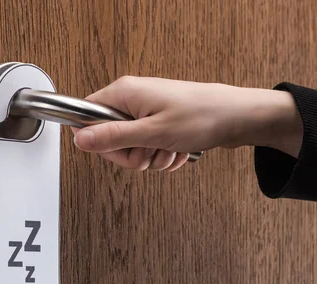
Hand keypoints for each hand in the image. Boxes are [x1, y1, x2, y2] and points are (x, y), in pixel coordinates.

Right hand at [71, 76, 302, 170]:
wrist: (236, 116)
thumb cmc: (200, 116)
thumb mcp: (152, 132)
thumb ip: (114, 137)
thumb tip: (80, 139)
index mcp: (124, 93)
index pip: (88, 118)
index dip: (100, 142)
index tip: (122, 149)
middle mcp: (133, 100)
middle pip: (111, 139)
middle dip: (132, 155)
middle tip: (151, 151)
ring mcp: (148, 112)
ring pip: (133, 148)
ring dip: (152, 157)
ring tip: (170, 148)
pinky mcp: (161, 123)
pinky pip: (151, 148)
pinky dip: (164, 155)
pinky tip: (178, 151)